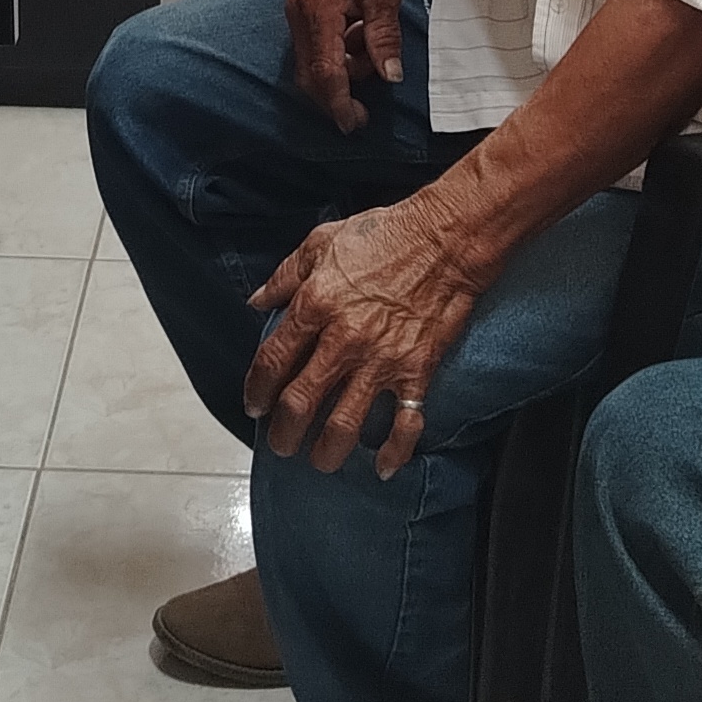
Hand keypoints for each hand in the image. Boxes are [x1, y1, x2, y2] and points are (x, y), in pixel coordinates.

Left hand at [240, 198, 492, 477]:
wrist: (446, 237)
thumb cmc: (385, 233)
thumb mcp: (322, 242)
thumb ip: (285, 276)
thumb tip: (258, 302)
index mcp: (315, 304)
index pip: (273, 361)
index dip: (258, 390)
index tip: (255, 405)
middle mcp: (343, 339)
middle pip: (301, 402)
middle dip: (284, 433)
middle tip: (281, 444)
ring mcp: (381, 360)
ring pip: (344, 424)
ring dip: (326, 452)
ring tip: (320, 460)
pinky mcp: (416, 371)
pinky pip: (405, 423)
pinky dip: (393, 452)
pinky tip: (381, 467)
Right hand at [282, 0, 406, 135]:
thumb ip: (383, 38)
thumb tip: (387, 76)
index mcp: (319, 7)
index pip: (325, 70)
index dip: (339, 102)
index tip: (352, 123)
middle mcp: (299, 11)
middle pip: (310, 72)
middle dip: (337, 93)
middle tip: (364, 110)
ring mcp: (296, 8)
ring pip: (312, 60)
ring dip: (341, 69)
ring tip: (371, 51)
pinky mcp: (301, 6)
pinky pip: (314, 43)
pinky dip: (336, 52)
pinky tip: (360, 37)